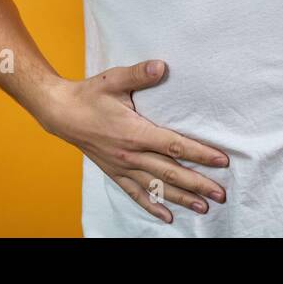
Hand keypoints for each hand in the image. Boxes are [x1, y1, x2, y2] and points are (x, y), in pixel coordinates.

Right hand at [38, 60, 229, 223]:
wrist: (61, 112)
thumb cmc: (90, 94)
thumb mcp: (115, 79)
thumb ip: (140, 74)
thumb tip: (162, 66)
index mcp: (135, 132)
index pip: (174, 145)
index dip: (200, 153)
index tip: (221, 160)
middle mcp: (130, 155)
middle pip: (171, 172)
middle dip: (198, 184)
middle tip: (220, 194)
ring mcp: (122, 166)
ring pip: (156, 187)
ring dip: (181, 199)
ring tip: (203, 208)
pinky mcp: (114, 172)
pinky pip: (135, 193)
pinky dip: (152, 206)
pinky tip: (167, 217)